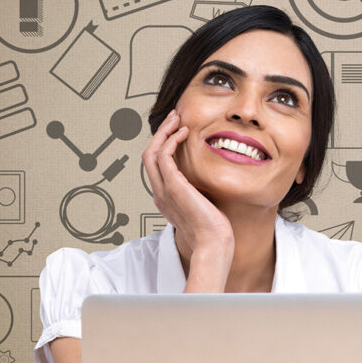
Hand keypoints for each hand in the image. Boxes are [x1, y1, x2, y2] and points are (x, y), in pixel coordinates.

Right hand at [142, 109, 234, 257]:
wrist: (212, 244)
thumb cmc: (213, 232)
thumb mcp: (204, 206)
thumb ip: (200, 193)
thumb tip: (209, 183)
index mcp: (166, 199)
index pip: (156, 166)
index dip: (163, 145)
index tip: (177, 131)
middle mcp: (160, 194)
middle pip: (149, 155)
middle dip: (161, 133)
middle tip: (174, 118)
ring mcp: (163, 190)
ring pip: (151, 152)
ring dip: (164, 131)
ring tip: (177, 118)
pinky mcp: (173, 186)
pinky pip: (164, 155)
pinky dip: (171, 140)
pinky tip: (184, 133)